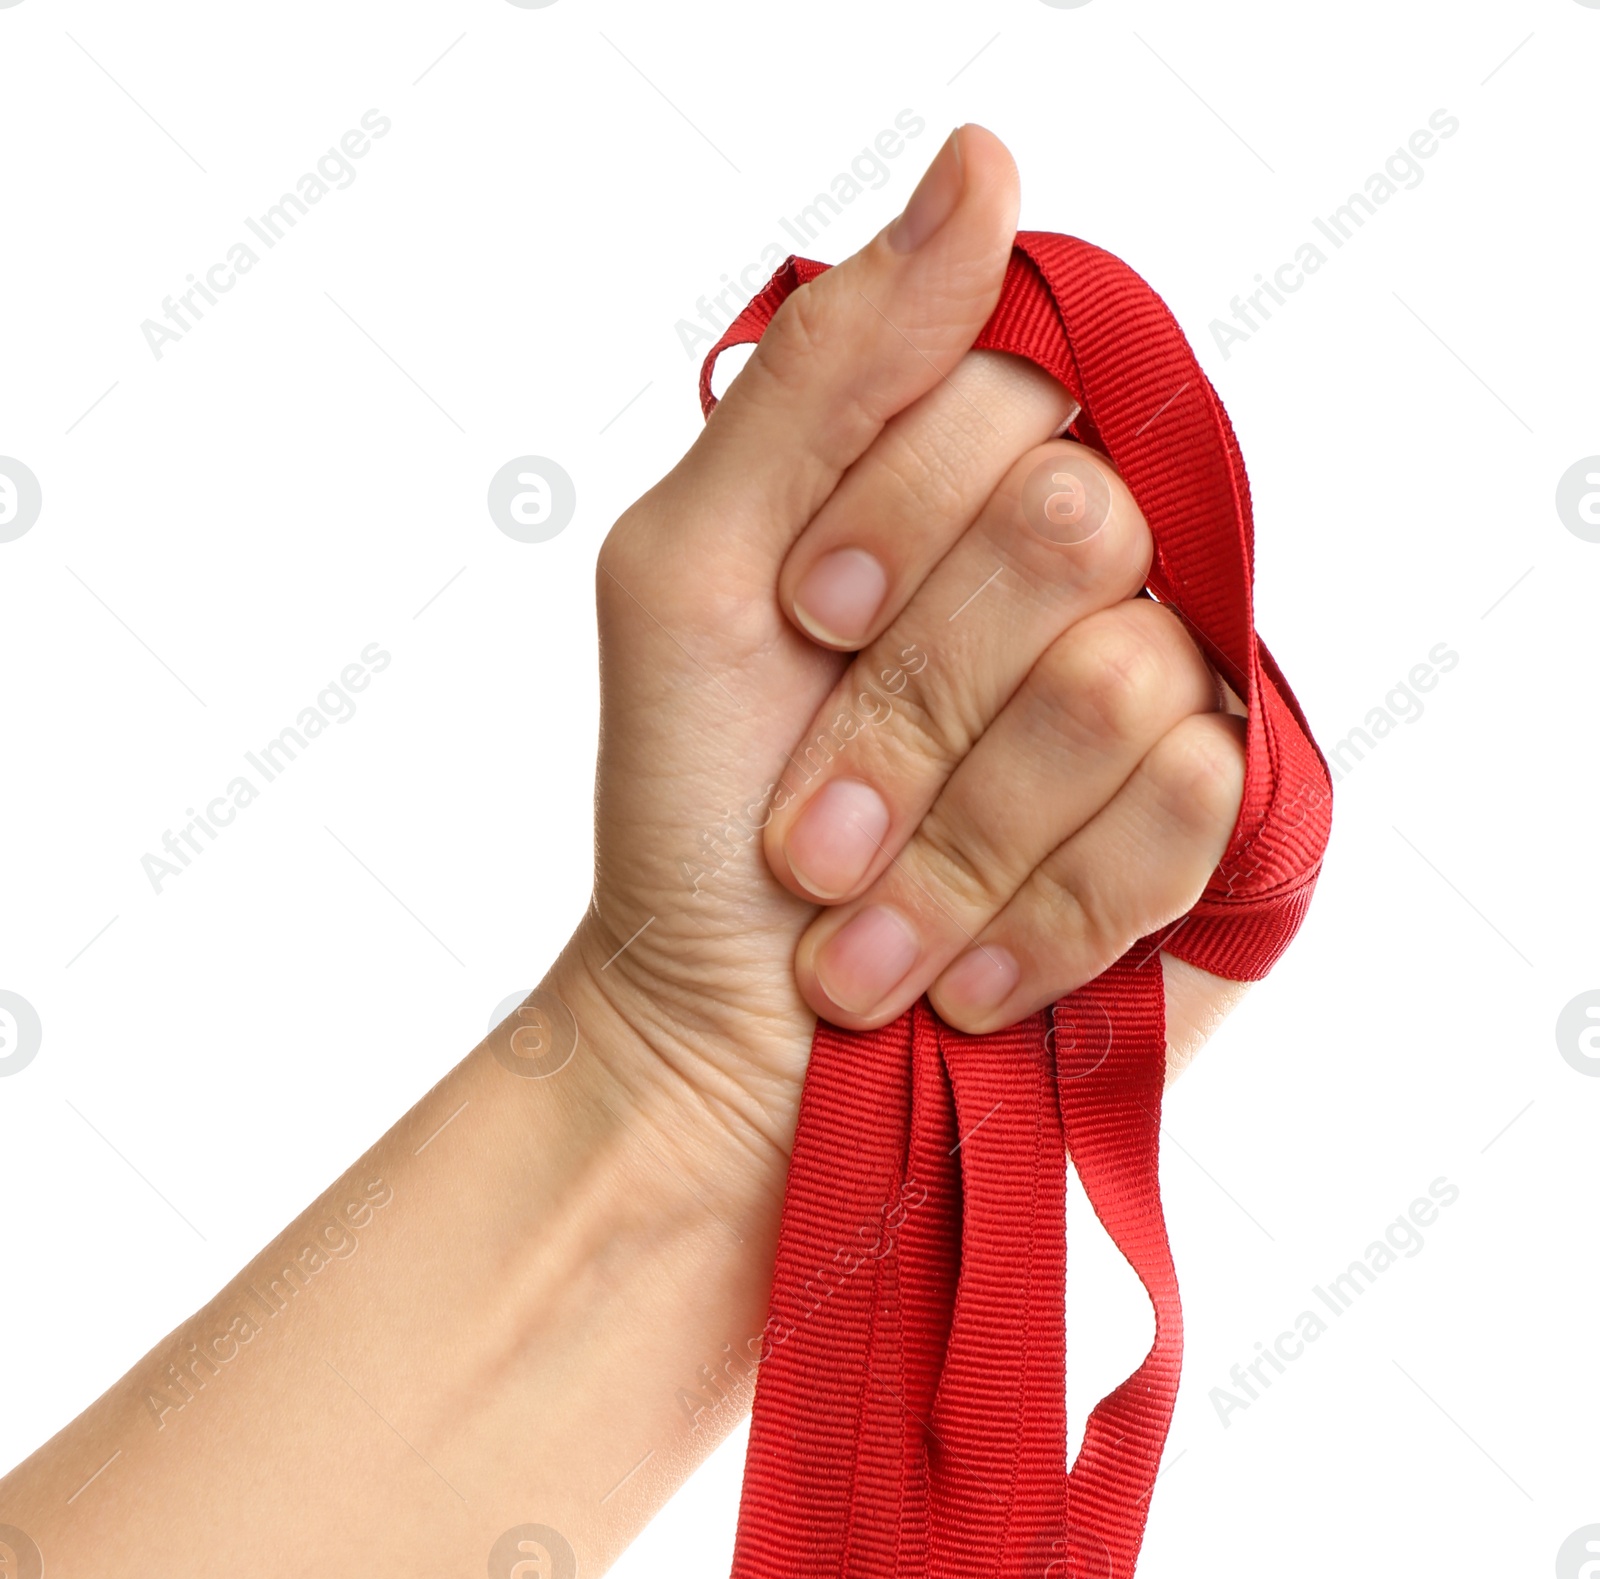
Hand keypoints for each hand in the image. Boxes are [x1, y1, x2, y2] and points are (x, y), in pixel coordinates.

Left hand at [562, 127, 1246, 1203]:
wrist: (726, 1051)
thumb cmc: (691, 820)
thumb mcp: (690, 576)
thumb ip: (827, 379)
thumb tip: (987, 168)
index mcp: (957, 480)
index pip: (1011, 388)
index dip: (902, 513)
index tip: (803, 623)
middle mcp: (1080, 570)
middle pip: (1078, 533)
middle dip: (911, 711)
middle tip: (811, 827)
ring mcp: (1161, 697)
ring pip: (1125, 687)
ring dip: (955, 845)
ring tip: (860, 940)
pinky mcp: (1213, 836)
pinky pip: (1187, 812)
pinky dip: (1040, 916)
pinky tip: (961, 981)